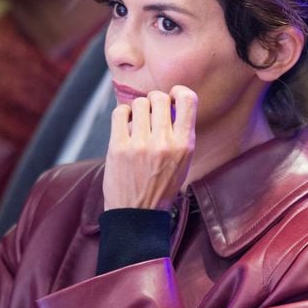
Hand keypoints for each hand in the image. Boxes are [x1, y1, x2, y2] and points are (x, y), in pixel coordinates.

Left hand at [103, 86, 196, 210]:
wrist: (137, 215)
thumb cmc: (160, 187)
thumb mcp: (182, 162)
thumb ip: (179, 134)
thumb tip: (169, 102)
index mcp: (185, 145)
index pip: (188, 99)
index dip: (178, 92)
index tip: (171, 98)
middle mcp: (164, 142)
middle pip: (159, 97)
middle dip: (154, 102)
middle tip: (150, 115)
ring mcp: (140, 145)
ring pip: (139, 103)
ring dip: (137, 110)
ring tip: (137, 124)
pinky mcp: (119, 147)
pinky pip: (119, 112)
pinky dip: (122, 114)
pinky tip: (125, 125)